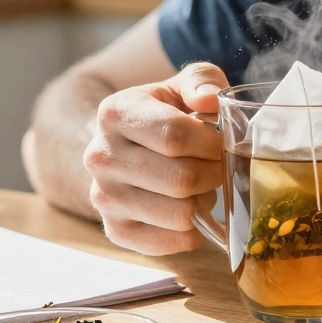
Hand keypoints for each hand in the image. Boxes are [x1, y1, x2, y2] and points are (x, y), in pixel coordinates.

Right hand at [83, 62, 227, 255]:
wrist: (122, 146)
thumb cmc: (162, 114)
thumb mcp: (180, 86)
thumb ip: (202, 80)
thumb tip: (209, 99)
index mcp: (116, 113)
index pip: (175, 136)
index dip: (212, 143)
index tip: (221, 141)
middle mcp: (100, 156)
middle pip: (181, 179)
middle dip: (213, 173)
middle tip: (218, 165)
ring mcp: (103, 197)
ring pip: (180, 214)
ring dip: (204, 202)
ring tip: (200, 185)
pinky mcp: (115, 230)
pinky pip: (172, 242)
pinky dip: (194, 231)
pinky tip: (188, 208)